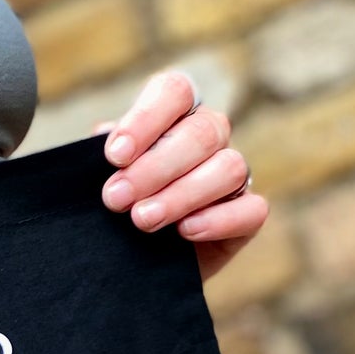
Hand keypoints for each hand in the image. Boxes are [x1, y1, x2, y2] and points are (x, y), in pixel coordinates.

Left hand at [98, 68, 266, 283]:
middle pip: (202, 132)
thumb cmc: (115, 205)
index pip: (175, 91)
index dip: (146, 119)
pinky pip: (252, 209)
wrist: (129, 262)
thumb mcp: (101, 175)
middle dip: (155, 167)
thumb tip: (105, 136)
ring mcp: (232, 174)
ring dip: (181, 195)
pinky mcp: (247, 214)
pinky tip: (184, 231)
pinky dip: (218, 220)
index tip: (114, 156)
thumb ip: (101, 156)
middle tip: (116, 198)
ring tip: (142, 219)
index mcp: (174, 114)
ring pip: (228, 168)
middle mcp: (210, 136)